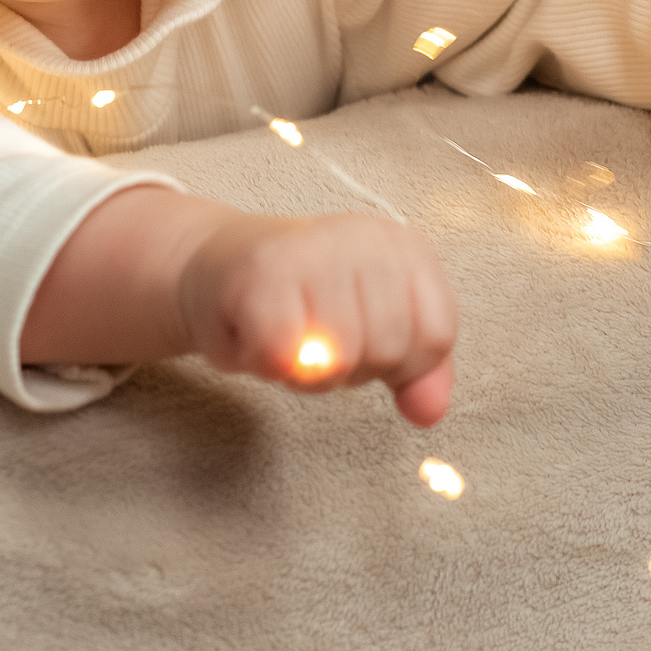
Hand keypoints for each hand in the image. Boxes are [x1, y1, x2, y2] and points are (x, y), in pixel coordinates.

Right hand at [178, 213, 458, 426]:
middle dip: (349, 369)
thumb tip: (429, 411)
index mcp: (403, 247)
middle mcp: (365, 239)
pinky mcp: (262, 273)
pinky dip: (267, 365)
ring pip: (340, 358)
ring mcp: (314, 250)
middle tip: (314, 340)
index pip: (436, 333)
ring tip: (286, 341)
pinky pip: (284, 357)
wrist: (214, 267)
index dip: (400, 362)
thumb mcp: (372, 328)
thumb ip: (416, 369)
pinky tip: (257, 337)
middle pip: (389, 350)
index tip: (362, 342)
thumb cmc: (299, 302)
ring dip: (306, 374)